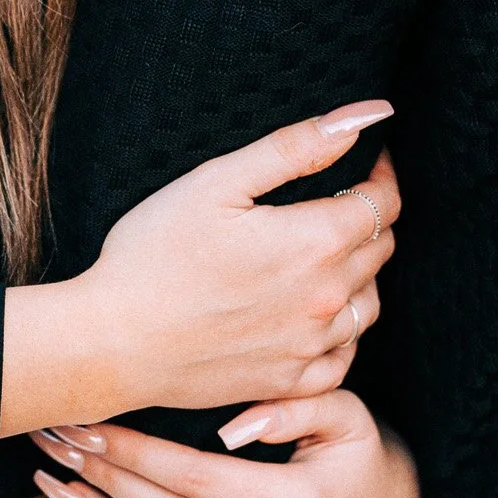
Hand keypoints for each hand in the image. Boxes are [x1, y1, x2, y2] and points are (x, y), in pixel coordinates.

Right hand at [22, 111, 399, 429]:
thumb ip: (298, 146)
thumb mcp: (219, 181)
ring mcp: (311, 347)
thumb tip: (368, 114)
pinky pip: (345, 356)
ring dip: (358, 272)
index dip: (379, 174)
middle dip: (367, 217)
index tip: (363, 161)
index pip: (384, 203)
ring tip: (320, 254)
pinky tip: (314, 314)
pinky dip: (342, 331)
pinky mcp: (290, 383)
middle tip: (331, 199)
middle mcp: (327, 299)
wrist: (113, 342)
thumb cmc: (155, 253)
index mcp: (317, 242)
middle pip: (380, 249)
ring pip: (368, 302)